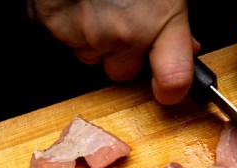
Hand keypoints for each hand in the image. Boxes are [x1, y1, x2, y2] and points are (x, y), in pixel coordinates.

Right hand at [27, 0, 197, 104]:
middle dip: (124, 54)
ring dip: (94, 38)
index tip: (169, 90)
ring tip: (95, 2)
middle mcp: (122, 34)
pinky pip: (62, 38)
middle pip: (123, 72)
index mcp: (157, 18)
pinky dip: (68, 23)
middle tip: (123, 22)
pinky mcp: (52, 26)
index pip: (173, 78)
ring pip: (90, 56)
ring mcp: (84, 34)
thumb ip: (174, 16)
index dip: (171, 89)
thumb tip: (184, 44)